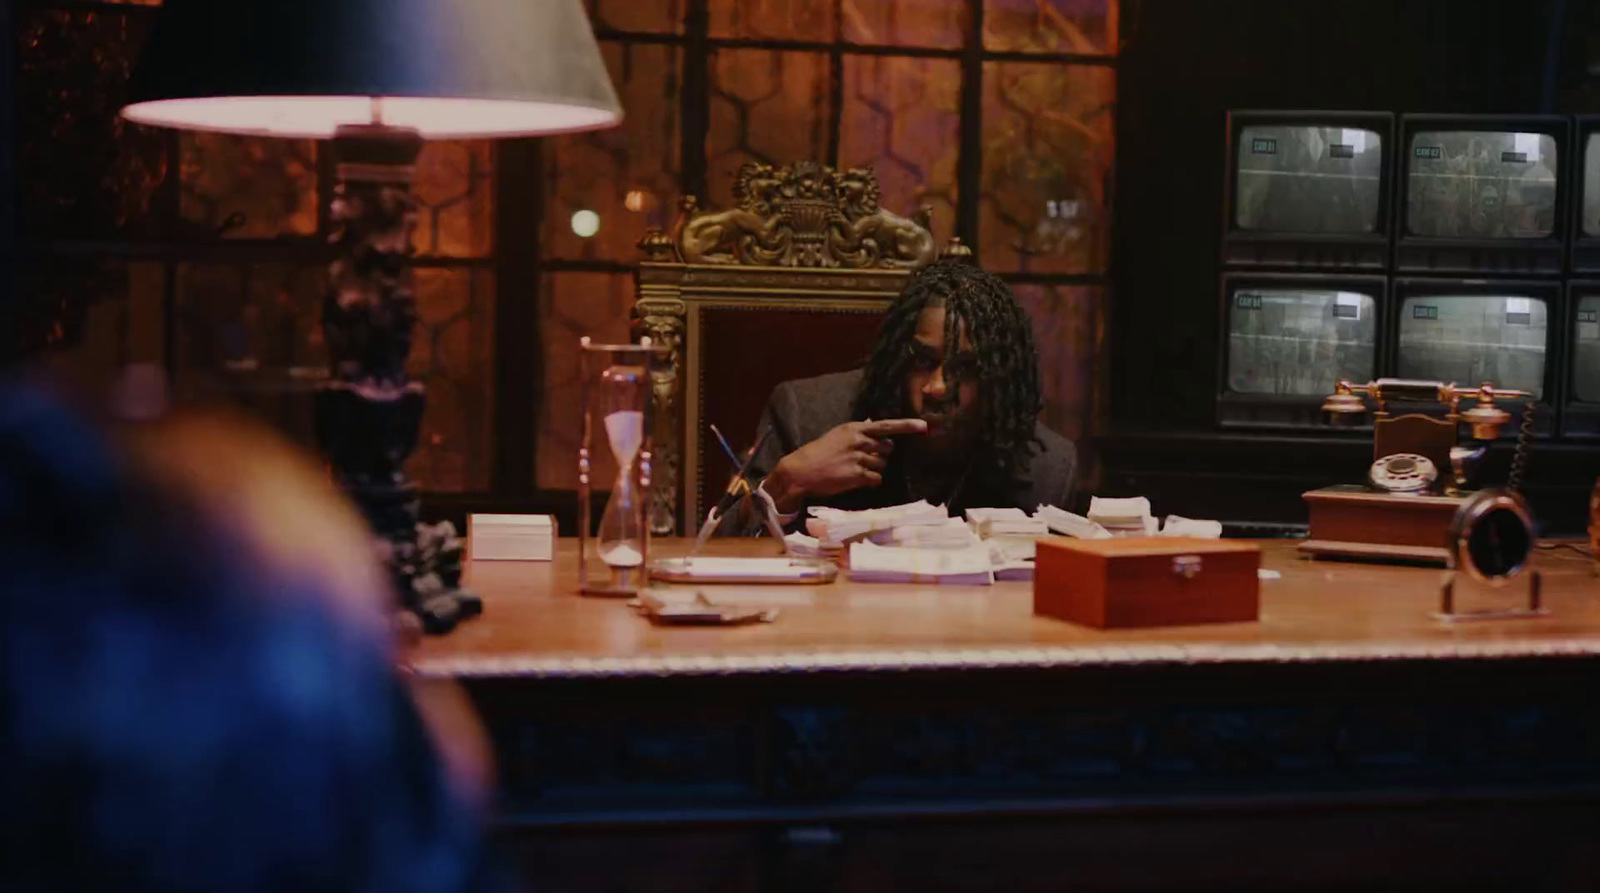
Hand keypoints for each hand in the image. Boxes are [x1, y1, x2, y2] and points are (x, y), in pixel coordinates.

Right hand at [763, 418, 926, 512]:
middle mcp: (859, 441)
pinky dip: (870, 480)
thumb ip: (858, 431)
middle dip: (882, 454)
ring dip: (874, 468)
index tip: (924, 426)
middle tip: (865, 458)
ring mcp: (859, 458)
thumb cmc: (818, 452)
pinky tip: (857, 479)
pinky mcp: (857, 476)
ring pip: (883, 465)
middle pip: (888, 448)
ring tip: (856, 469)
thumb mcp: (838, 434)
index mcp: (855, 428)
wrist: (801, 471)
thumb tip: (874, 423)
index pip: (886, 425)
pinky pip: (876, 479)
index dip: (907, 426)